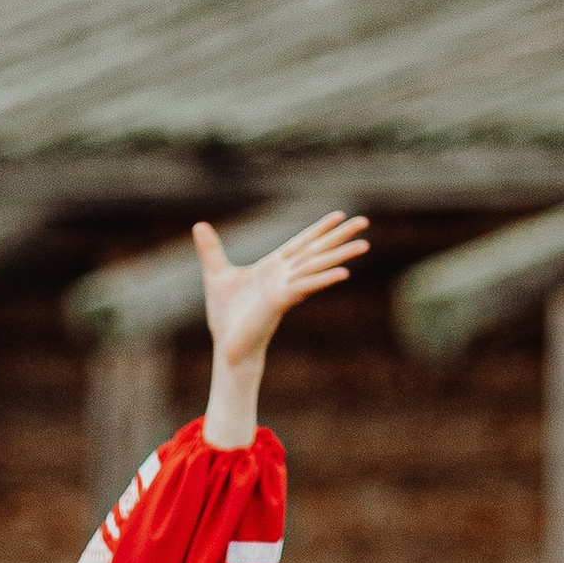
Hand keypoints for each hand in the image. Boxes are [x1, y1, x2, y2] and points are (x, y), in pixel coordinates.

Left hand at [197, 210, 369, 371]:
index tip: (339, 215)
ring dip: (341, 256)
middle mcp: (285, 276)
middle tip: (365, 222)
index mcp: (273, 267)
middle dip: (340, 236)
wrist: (228, 347)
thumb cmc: (227, 316)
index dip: (319, 229)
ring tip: (365, 245)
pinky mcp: (281, 302)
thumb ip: (211, 250)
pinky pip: (305, 287)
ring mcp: (286, 289)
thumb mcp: (216, 274)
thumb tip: (199, 225)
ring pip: (318, 266)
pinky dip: (323, 280)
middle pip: (317, 251)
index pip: (301, 243)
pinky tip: (344, 274)